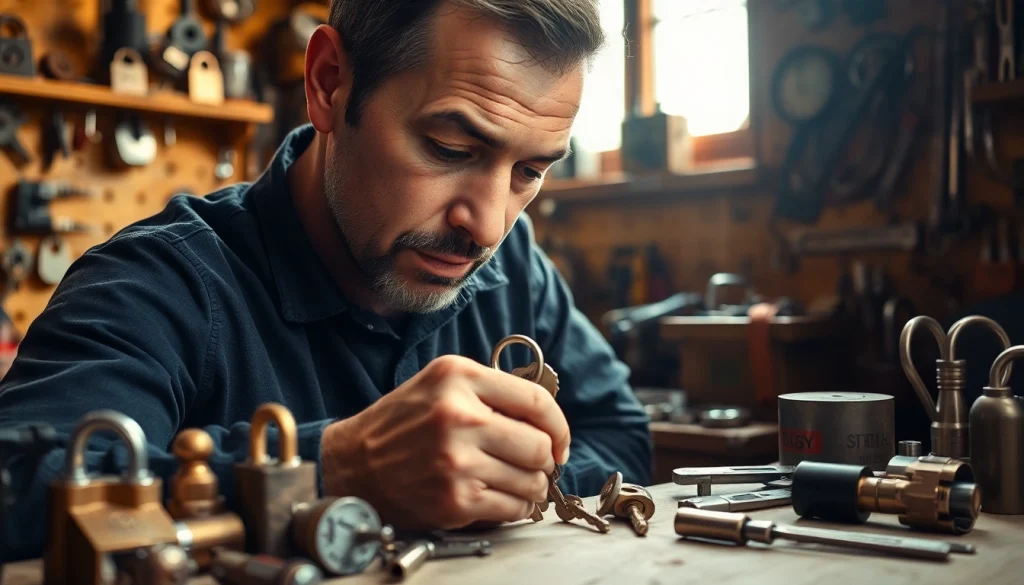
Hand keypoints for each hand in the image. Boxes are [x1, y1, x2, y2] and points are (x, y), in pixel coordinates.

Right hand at [320, 354, 569, 530]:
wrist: (353, 464)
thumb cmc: (400, 424)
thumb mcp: (440, 384)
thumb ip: (491, 392)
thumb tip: (546, 419)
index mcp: (459, 378)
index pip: (537, 401)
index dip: (558, 425)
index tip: (558, 440)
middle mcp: (459, 416)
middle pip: (539, 445)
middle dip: (544, 459)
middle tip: (532, 463)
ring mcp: (457, 461)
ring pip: (532, 481)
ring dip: (531, 486)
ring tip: (512, 481)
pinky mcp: (454, 499)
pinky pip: (513, 508)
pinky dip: (515, 507)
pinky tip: (499, 498)